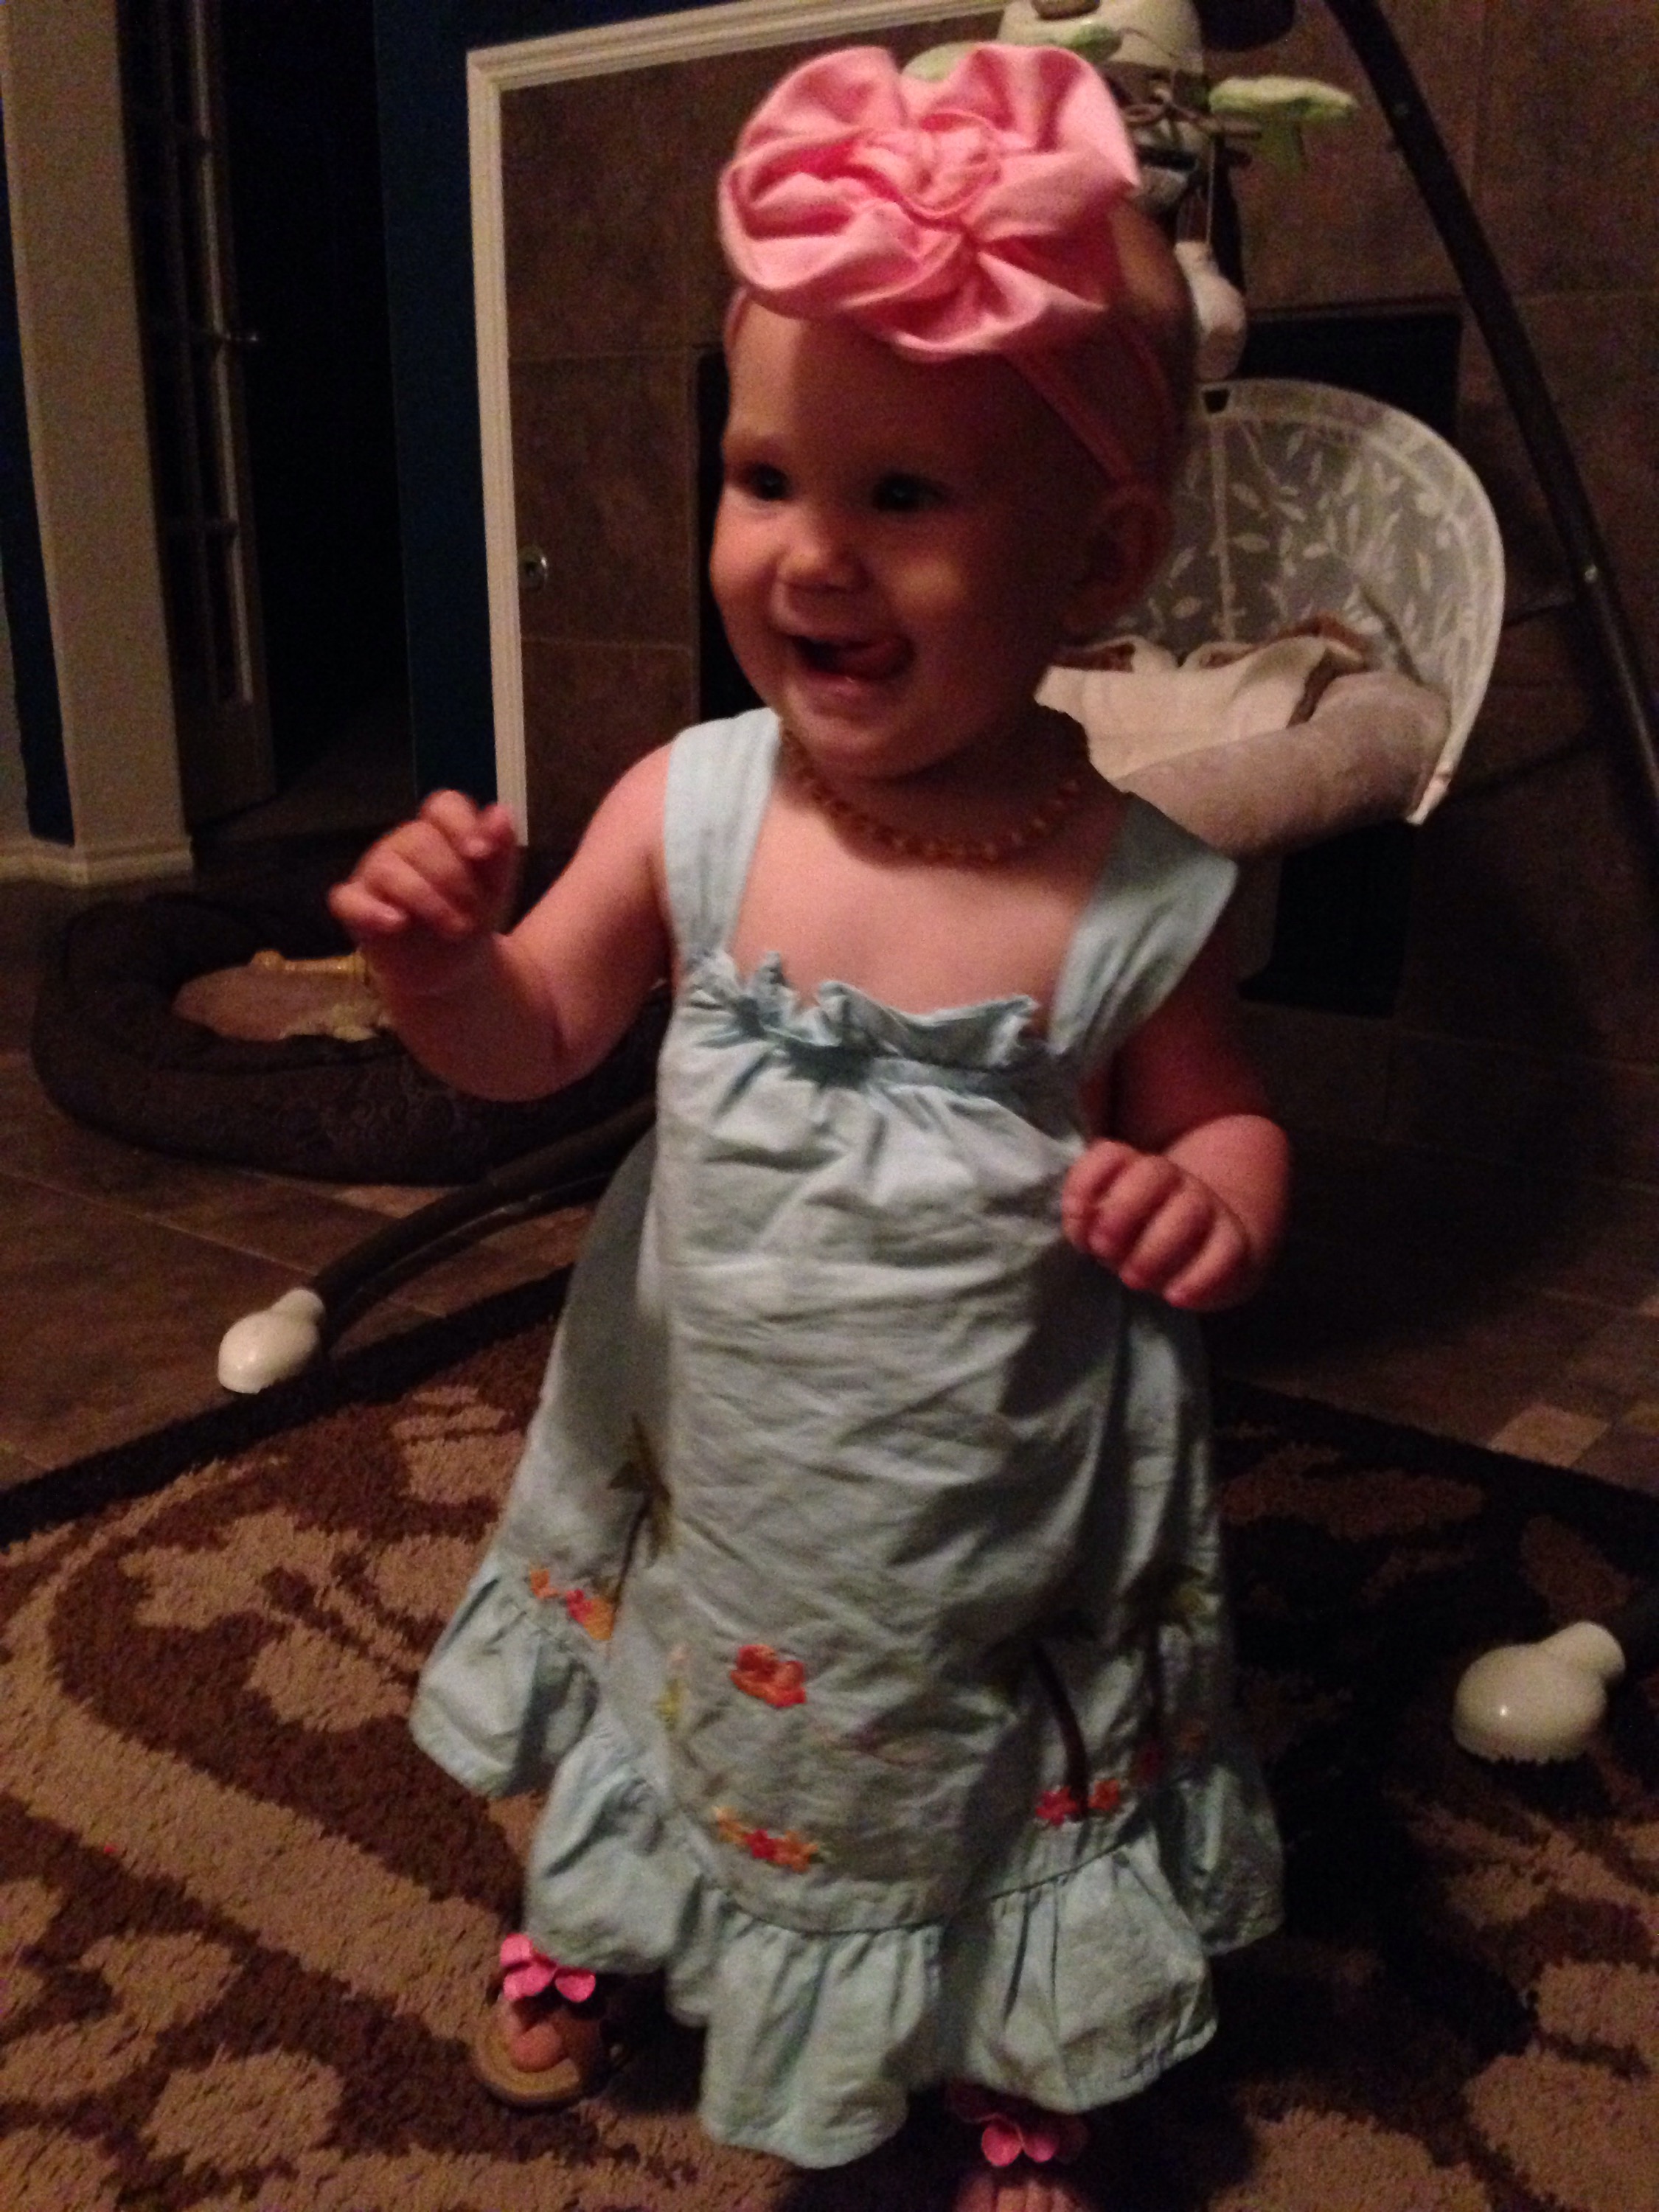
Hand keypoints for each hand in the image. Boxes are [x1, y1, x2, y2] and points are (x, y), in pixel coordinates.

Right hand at [328, 792, 519, 997]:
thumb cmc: (472, 915)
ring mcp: (375, 873)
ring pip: (388, 869)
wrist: (457, 970)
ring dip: (426, 899)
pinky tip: (397, 923)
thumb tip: (500, 813)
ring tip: (455, 928)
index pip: (444, 806)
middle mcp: (402, 845)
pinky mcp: (355, 907)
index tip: (481, 854)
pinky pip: (347, 900)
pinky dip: (370, 910)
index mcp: (439, 832)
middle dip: (453, 878)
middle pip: (419, 840)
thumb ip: (501, 849)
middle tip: (473, 914)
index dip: (461, 824)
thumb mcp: (497, 886)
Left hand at [1061, 1138, 1253, 1310]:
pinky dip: (1199, 1277)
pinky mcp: (1232, 1244)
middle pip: (1154, 1174)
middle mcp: (1173, 1181)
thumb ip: (1085, 1222)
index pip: (1110, 1157)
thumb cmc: (1140, 1237)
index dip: (1087, 1181)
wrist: (1209, 1250)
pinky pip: (1226, 1253)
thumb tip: (1081, 1222)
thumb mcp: (1105, 1227)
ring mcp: (1206, 1208)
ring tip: (1132, 1278)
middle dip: (1123, 1210)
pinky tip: (1175, 1296)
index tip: (1076, 1214)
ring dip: (1156, 1248)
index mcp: (1134, 1170)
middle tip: (1103, 1249)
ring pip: (1190, 1211)